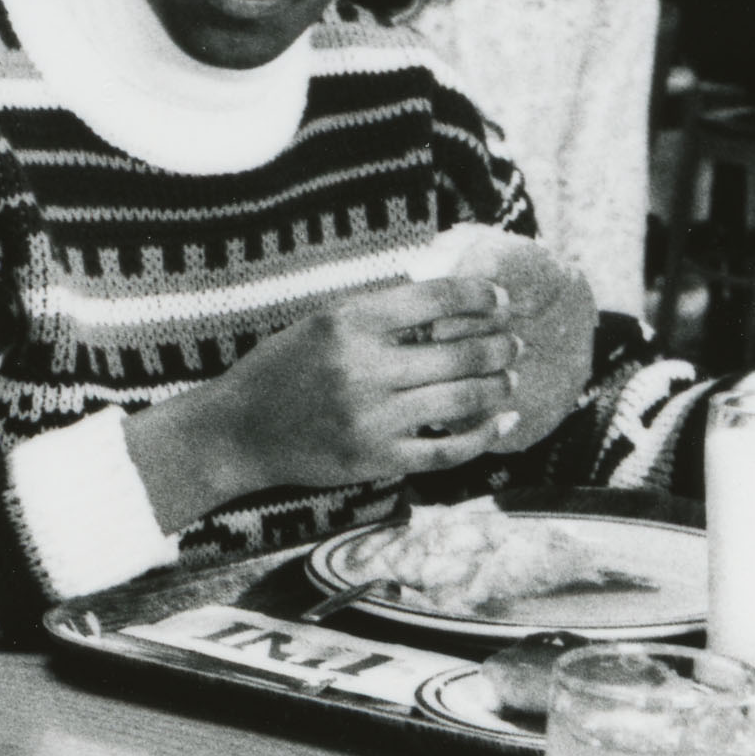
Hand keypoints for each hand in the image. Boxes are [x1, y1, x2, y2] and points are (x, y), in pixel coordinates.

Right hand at [128, 245, 597, 526]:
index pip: (433, 299)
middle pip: (459, 351)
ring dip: (497, 386)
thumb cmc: (281, 370)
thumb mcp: (319, 322)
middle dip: (499, 345)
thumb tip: (444, 296)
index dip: (478, 297)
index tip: (501, 299)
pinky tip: (502, 422)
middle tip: (515, 342)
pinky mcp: (376, 459)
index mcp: (347, 322)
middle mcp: (362, 368)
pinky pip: (447, 449)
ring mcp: (372, 418)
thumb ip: (376, 310)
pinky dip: (482, 436)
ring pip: (461, 399)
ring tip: (511, 377)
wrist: (239, 432)